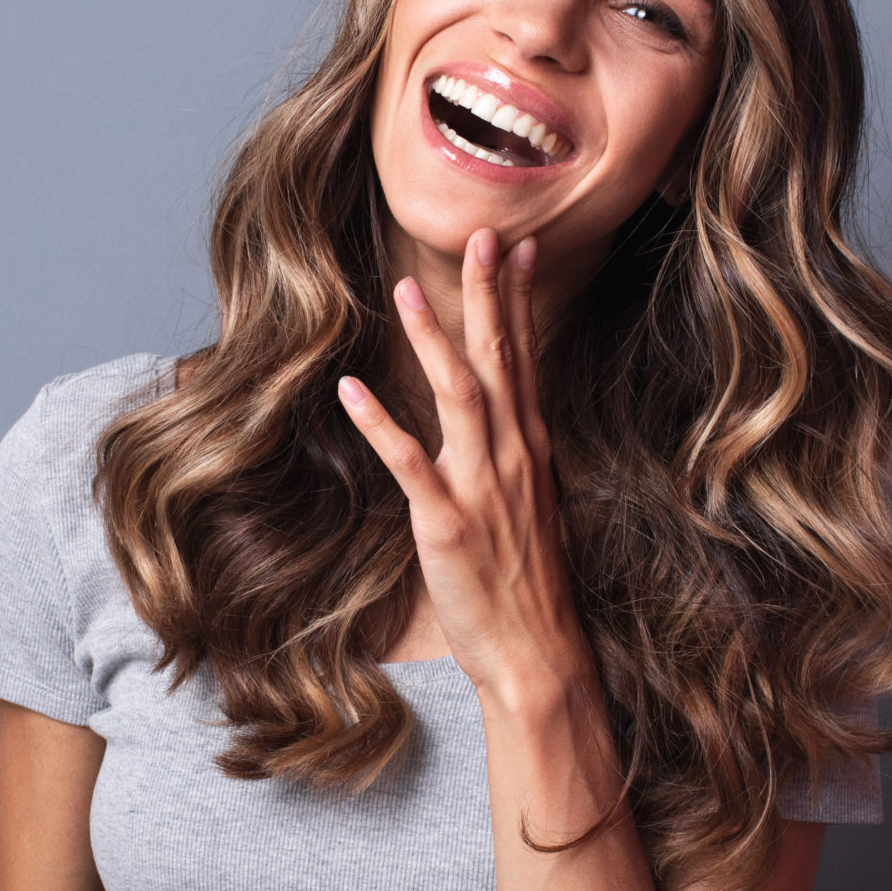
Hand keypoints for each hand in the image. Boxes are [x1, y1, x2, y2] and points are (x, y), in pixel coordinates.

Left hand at [337, 229, 595, 712]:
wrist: (539, 655)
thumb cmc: (530, 585)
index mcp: (531, 449)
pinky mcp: (448, 524)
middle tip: (481, 235)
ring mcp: (483, 489)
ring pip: (461, 397)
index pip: (528, 359)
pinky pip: (412, 463)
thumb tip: (502, 420)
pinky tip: (353, 388)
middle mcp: (514, 457)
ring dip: (434, 341)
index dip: (519, 301)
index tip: (518, 247)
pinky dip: (382, 422)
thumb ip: (513, 456)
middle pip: (501, 361)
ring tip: (407, 289)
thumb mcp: (532, 506)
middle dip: (489, 296)